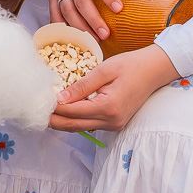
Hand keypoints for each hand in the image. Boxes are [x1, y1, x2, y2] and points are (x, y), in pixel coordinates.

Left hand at [49, 45, 179, 131]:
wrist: (156, 70)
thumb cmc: (132, 65)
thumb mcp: (105, 70)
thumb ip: (82, 85)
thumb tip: (59, 98)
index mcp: (108, 107)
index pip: (72, 112)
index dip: (53, 108)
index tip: (38, 101)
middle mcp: (111, 121)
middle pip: (74, 126)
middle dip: (54, 120)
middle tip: (36, 111)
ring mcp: (114, 125)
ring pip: (81, 127)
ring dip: (64, 121)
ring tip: (47, 110)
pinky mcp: (116, 123)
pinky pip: (91, 124)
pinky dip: (76, 119)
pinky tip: (66, 110)